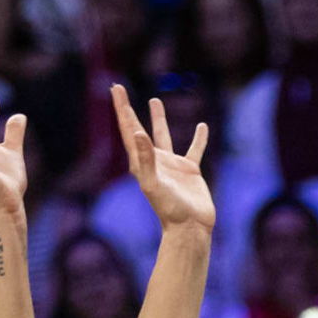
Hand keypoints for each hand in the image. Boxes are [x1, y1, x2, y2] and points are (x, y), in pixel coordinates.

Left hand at [112, 83, 214, 235]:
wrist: (190, 228)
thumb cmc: (170, 210)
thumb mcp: (154, 183)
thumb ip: (146, 158)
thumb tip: (138, 133)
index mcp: (141, 162)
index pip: (128, 130)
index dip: (122, 109)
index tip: (116, 89)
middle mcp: (154, 161)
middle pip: (138, 129)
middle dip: (129, 110)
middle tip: (120, 90)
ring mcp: (172, 165)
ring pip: (163, 136)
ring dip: (158, 119)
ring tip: (155, 100)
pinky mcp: (190, 170)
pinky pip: (194, 150)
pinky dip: (199, 138)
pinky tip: (202, 127)